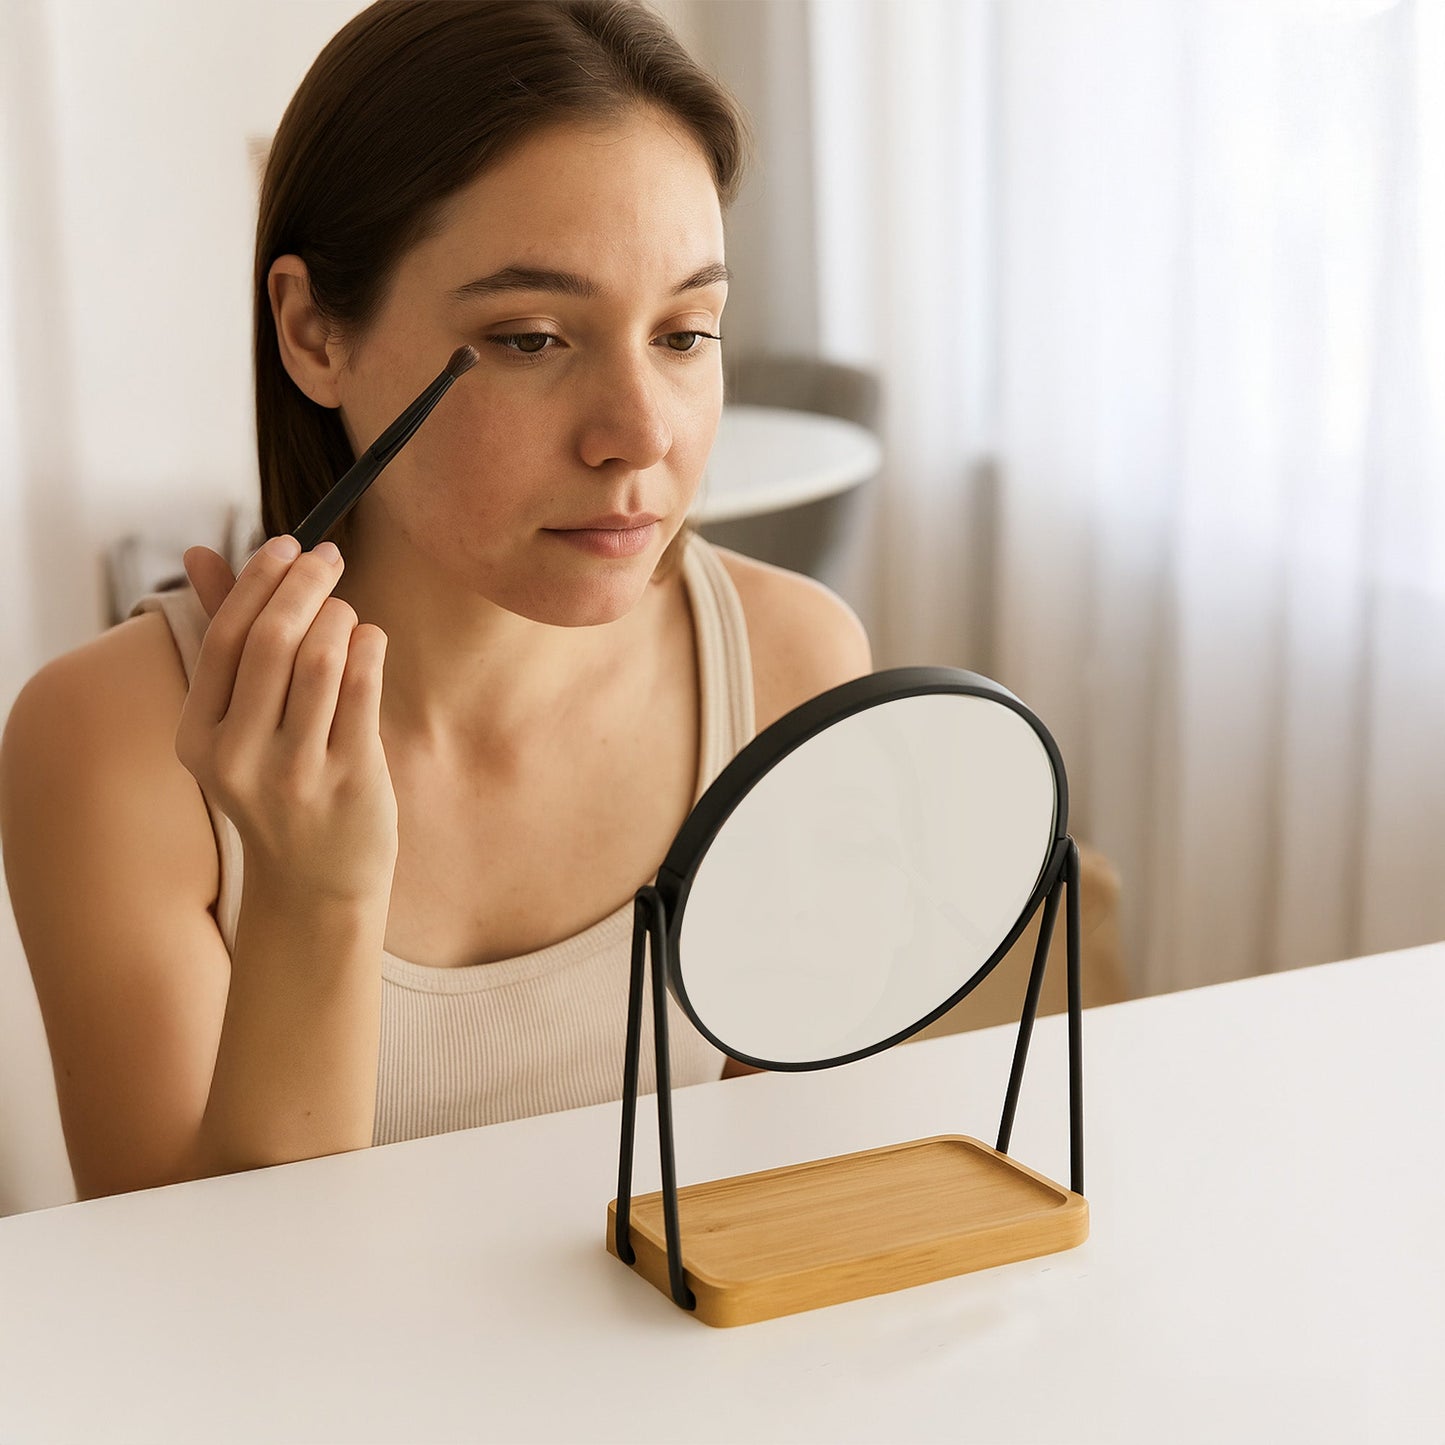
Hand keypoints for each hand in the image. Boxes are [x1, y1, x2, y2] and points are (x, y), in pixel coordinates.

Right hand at [176, 537, 397, 904]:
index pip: (226, 637)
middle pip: (273, 640)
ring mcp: (296, 772)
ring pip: (322, 659)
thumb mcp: (237, 723)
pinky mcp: (350, 779)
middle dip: (306, 583)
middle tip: (329, 555)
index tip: (287, 543)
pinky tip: (369, 639)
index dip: (259, 580)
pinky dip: (369, 648)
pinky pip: (363, 689)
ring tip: (346, 611)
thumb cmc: (278, 783)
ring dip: (341, 616)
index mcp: (199, 739)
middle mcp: (239, 757)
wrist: (315, 884)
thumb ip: (225, 637)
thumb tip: (202, 551)